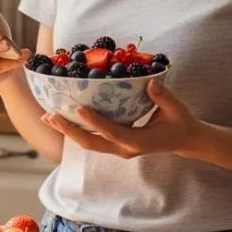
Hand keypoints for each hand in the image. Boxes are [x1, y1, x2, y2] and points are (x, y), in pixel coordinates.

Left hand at [41, 77, 203, 158]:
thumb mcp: (176, 109)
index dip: (95, 122)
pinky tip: (62, 120)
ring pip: (88, 143)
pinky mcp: (114, 145)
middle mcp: (124, 149)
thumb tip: (150, 82)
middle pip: (91, 143)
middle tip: (50, 116)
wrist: (184, 141)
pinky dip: (76, 130)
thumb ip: (163, 97)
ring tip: (48, 118)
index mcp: (138, 142)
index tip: (79, 108)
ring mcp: (117, 149)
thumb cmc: (179, 123)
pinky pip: (92, 140)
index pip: (112, 132)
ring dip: (67, 131)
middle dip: (69, 130)